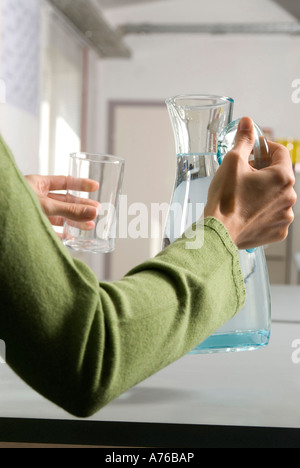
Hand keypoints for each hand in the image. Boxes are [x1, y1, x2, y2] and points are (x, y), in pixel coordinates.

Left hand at [25, 175, 99, 233]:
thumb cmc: (16, 206)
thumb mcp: (46, 206)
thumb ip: (70, 210)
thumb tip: (93, 212)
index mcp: (37, 184)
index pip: (63, 182)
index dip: (80, 184)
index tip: (95, 187)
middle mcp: (36, 197)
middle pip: (64, 201)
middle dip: (81, 206)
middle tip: (96, 210)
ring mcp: (34, 212)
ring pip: (59, 216)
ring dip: (74, 221)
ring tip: (90, 225)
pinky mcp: (32, 227)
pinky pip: (50, 230)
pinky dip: (61, 234)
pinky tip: (72, 237)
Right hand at [204, 117, 296, 249]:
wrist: (218, 233)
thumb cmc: (225, 200)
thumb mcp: (232, 162)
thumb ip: (244, 140)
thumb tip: (247, 123)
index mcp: (283, 177)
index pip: (280, 152)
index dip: (265, 147)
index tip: (253, 150)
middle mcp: (289, 197)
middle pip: (279, 175)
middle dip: (262, 171)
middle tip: (243, 173)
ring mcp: (284, 216)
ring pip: (276, 196)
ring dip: (263, 191)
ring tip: (243, 194)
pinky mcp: (278, 232)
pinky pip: (273, 215)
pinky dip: (262, 211)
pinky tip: (247, 210)